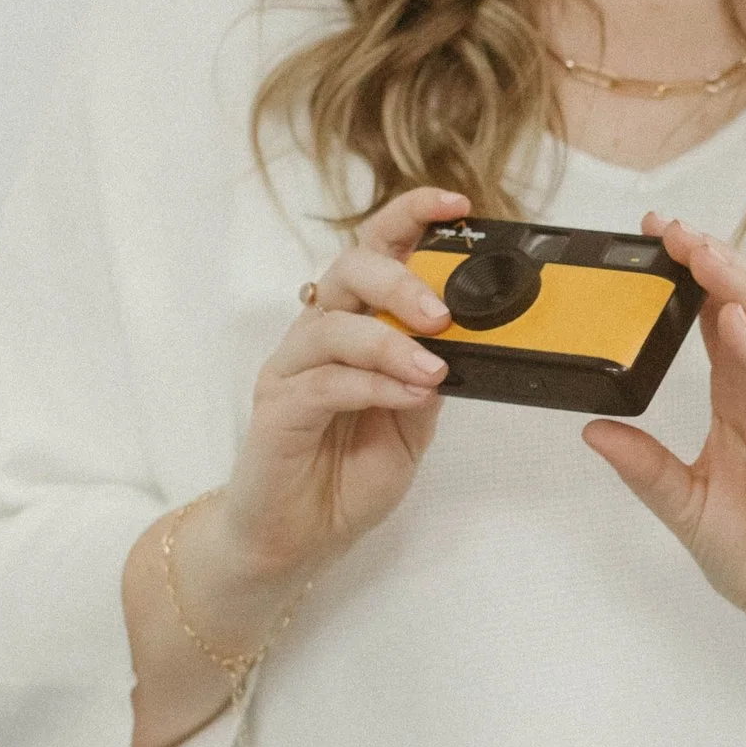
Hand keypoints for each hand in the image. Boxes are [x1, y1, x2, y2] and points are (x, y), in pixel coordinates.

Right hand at [219, 183, 470, 582]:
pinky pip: (325, 382)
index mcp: (353, 325)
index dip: (411, 217)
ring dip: (391, 343)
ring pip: (335, 324)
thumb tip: (468, 336)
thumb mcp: (413, 420)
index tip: (457, 206)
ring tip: (432, 369)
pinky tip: (406, 397)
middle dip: (401, 281)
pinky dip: (373, 385)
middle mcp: (318, 334)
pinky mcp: (277, 408)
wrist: (297, 540)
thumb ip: (432, 376)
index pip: (376, 250)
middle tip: (442, 314)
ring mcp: (293, 369)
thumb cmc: (348, 476)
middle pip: (350, 271)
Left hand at [581, 214, 745, 667]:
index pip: (724, 318)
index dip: (695, 274)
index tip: (655, 236)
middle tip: (673, 229)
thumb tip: (592, 429)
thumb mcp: (689, 507)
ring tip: (703, 257)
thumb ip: (647, 468)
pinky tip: (736, 327)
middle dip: (718, 264)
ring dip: (744, 291)